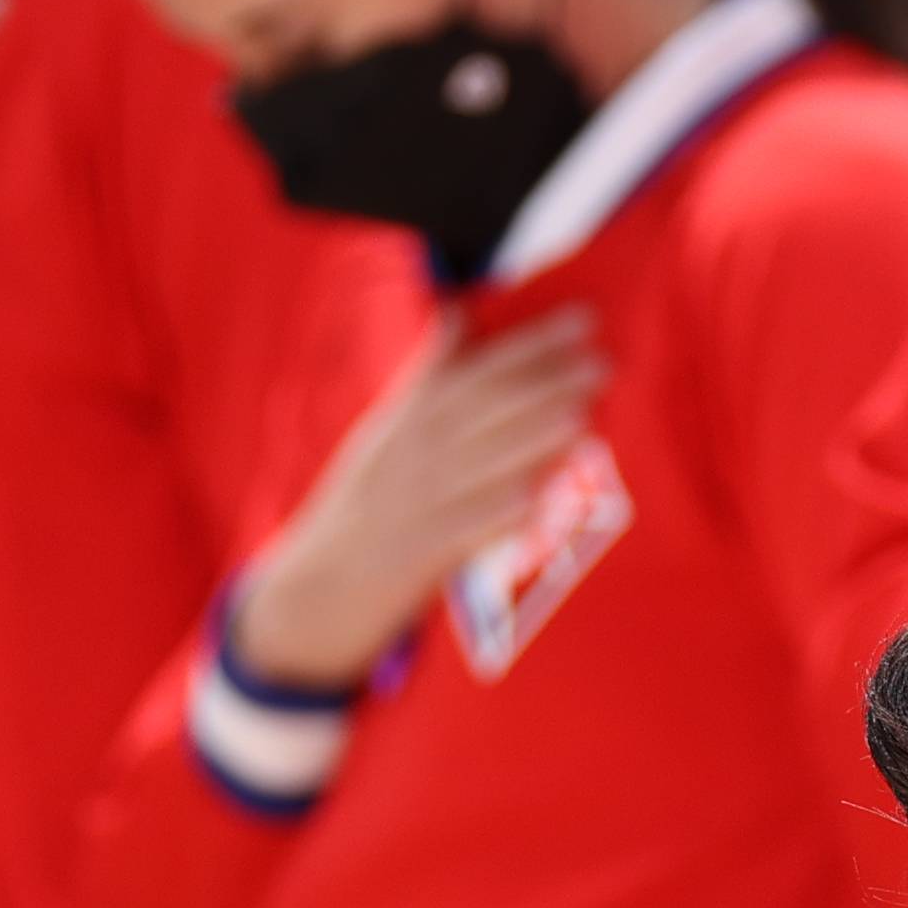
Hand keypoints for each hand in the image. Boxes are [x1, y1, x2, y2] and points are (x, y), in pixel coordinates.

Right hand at [225, 310, 611, 690]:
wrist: (308, 594)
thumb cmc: (361, 508)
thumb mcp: (384, 434)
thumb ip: (426, 377)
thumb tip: (460, 313)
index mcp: (400, 423)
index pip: (471, 371)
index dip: (527, 345)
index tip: (581, 321)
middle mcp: (404, 457)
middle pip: (478, 412)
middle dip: (540, 384)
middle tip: (599, 362)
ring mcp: (408, 507)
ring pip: (474, 467)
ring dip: (527, 441)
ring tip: (580, 417)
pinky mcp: (412, 561)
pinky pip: (458, 535)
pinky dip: (494, 516)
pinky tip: (532, 501)